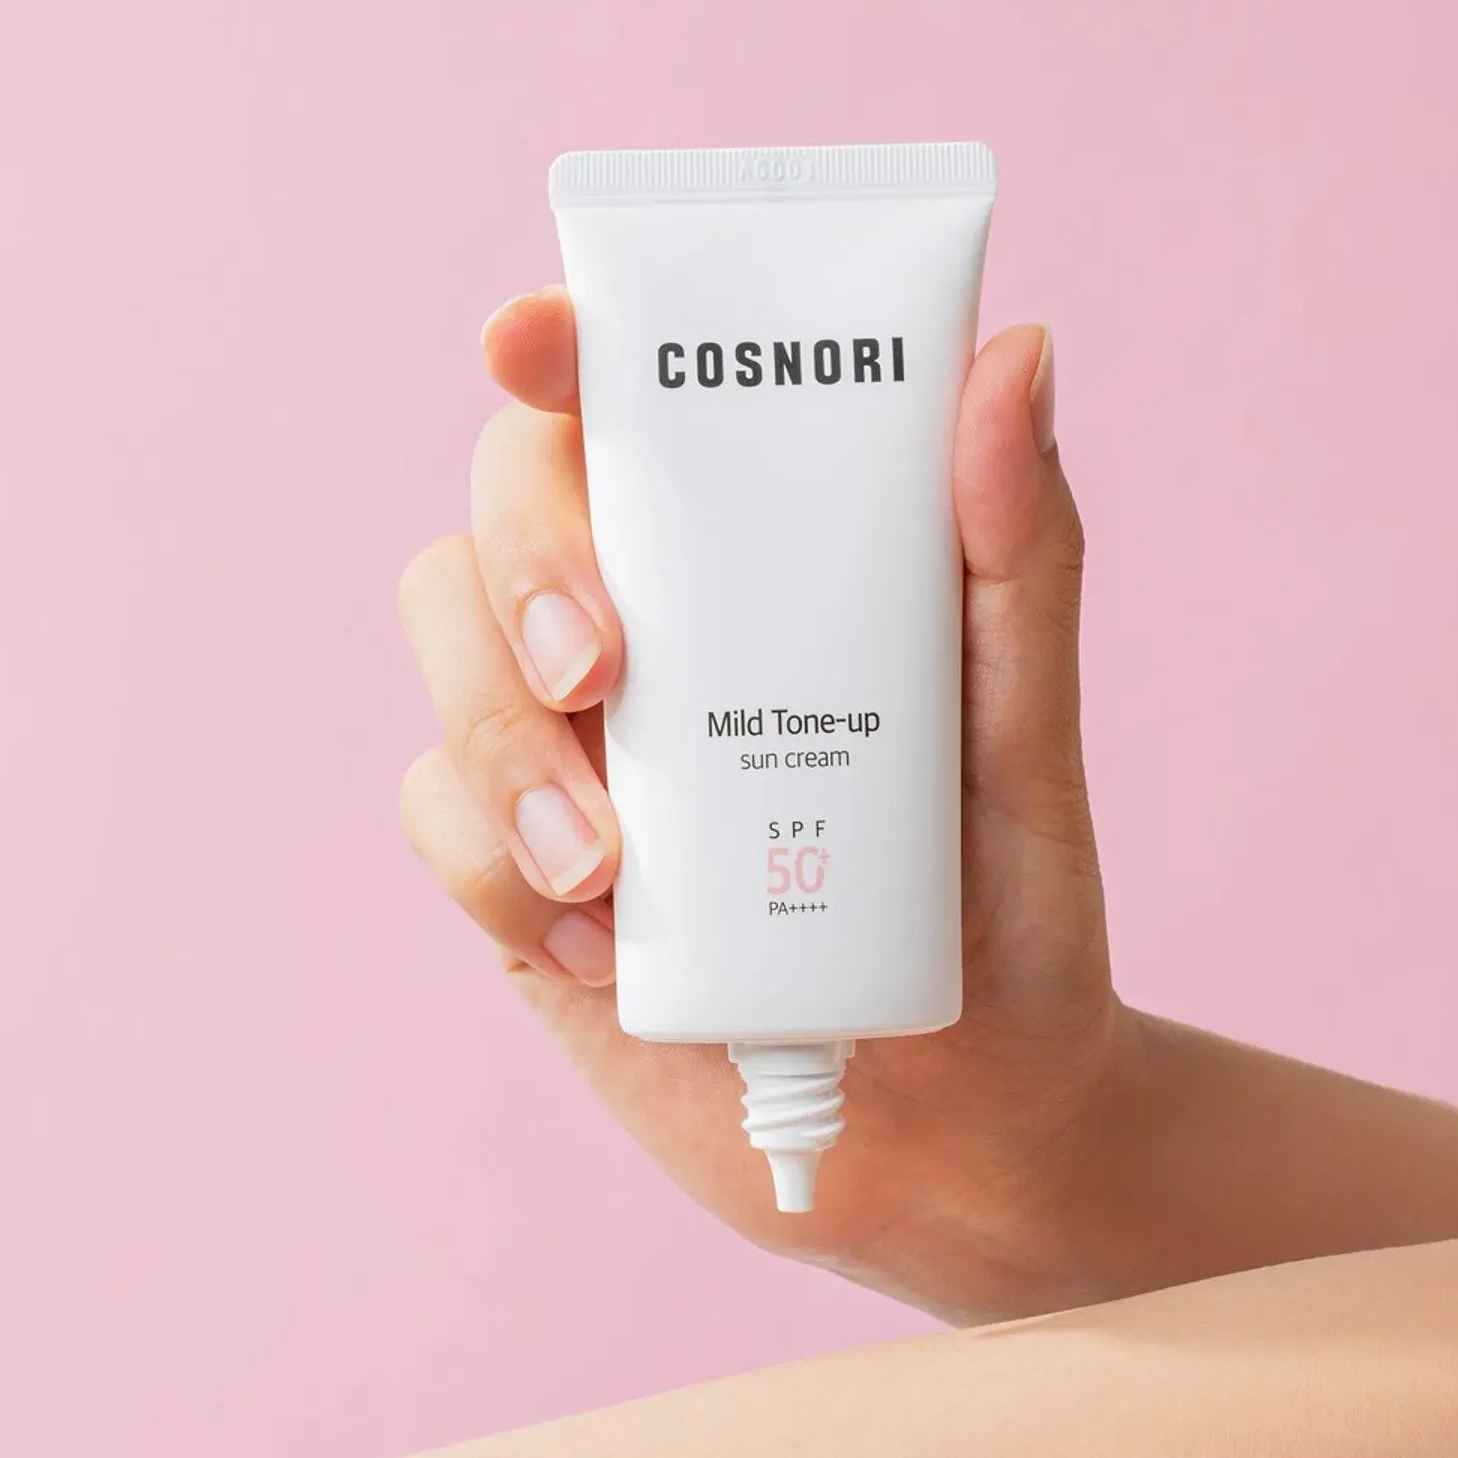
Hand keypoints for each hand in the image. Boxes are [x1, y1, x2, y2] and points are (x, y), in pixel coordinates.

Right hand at [398, 288, 1134, 1323]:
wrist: (953, 1117)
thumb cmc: (998, 910)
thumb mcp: (1021, 733)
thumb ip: (1016, 557)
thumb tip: (1018, 353)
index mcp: (761, 563)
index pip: (634, 412)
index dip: (563, 353)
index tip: (528, 340)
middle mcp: (650, 630)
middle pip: (505, 511)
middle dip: (525, 571)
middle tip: (601, 672)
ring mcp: (570, 746)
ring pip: (445, 653)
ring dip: (495, 741)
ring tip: (607, 864)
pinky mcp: (521, 863)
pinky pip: (436, 816)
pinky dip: (491, 867)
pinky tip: (601, 943)